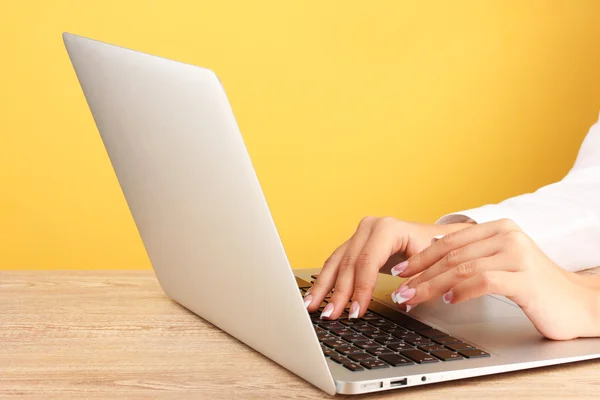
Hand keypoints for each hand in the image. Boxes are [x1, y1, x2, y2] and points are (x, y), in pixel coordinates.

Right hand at [305, 216, 471, 319]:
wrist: (431, 236)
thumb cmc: (432, 249)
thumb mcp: (430, 262)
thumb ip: (418, 280)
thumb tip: (402, 300)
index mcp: (387, 229)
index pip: (368, 261)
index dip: (361, 288)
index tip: (356, 311)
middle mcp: (368, 228)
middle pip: (349, 264)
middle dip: (339, 293)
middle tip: (331, 315)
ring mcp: (358, 235)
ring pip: (336, 263)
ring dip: (323, 287)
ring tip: (311, 307)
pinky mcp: (352, 244)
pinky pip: (335, 263)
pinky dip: (325, 281)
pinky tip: (315, 295)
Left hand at [393, 218, 599, 339]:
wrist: (578, 303)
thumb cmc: (534, 286)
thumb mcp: (502, 261)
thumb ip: (473, 253)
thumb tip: (432, 248)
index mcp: (499, 228)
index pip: (450, 241)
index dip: (421, 257)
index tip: (400, 272)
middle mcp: (508, 236)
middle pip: (452, 255)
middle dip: (421, 274)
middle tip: (400, 289)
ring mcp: (518, 255)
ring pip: (462, 269)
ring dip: (432, 285)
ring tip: (414, 298)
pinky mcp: (525, 279)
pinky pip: (484, 282)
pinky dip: (461, 292)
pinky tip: (448, 301)